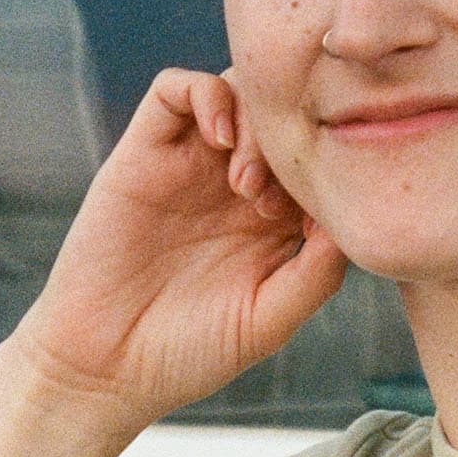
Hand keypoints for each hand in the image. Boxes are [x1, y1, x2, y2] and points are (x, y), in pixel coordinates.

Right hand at [13, 68, 346, 428]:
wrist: (104, 367)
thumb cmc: (190, 352)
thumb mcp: (270, 319)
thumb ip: (318, 271)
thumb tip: (353, 218)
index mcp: (276, 218)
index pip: (321, 157)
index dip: (332, 170)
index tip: (320, 217)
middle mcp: (235, 182)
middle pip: (284, 115)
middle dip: (292, 144)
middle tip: (272, 203)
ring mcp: (190, 163)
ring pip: (238, 91)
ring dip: (254, 121)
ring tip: (245, 184)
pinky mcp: (142, 152)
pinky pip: (175, 89)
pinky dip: (206, 95)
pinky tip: (219, 141)